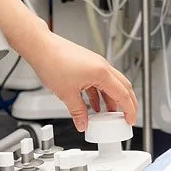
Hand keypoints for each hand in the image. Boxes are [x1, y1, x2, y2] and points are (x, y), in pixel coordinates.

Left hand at [20, 29, 138, 129]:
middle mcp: (102, 66)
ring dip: (112, 99)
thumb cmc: (53, 62)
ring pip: (111, 84)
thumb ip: (78, 112)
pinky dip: (100, 94)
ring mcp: (95, 64)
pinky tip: (94, 104)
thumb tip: (83, 123)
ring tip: (108, 114)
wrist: (41, 47)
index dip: (129, 110)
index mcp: (102, 73)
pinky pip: (99, 81)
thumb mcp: (67, 94)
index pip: (123, 94)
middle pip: (123, 87)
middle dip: (127, 103)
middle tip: (126, 117)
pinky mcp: (87, 63)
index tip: (130, 120)